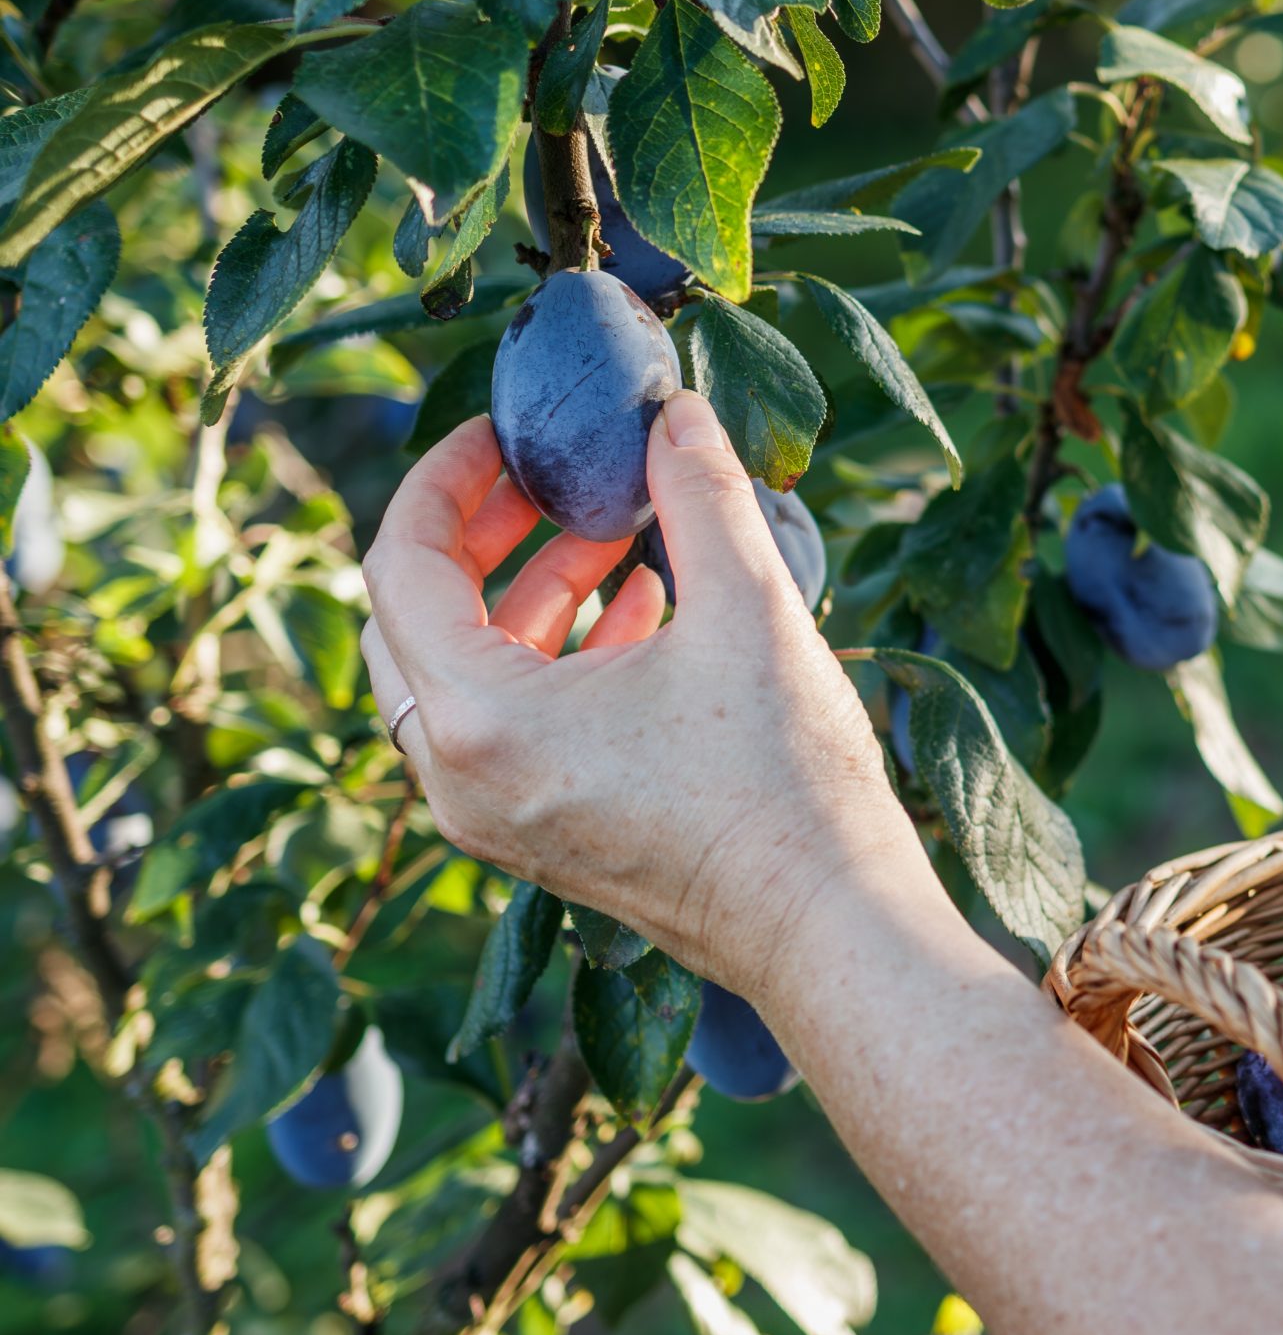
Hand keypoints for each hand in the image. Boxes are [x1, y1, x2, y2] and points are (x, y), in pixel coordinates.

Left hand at [358, 392, 908, 999]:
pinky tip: (646, 611)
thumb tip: (676, 410)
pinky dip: (553, 659)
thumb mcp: (749, 610)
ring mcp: (495, 818)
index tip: (505, 433)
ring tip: (619, 538)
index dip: (446, 479)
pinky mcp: (540, 838)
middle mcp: (462, 777)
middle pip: (417, 620)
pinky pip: (507, 726)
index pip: (402, 565)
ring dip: (528, 594)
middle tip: (553, 478)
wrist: (828, 924)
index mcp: (481, 718)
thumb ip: (702, 493)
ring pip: (464, 675)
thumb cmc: (786, 785)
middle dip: (484, 535)